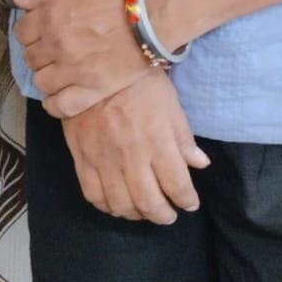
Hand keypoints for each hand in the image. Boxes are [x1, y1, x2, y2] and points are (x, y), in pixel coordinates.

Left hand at [12, 0, 157, 117]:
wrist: (153, 9)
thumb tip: (19, 1)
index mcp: (49, 17)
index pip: (22, 32)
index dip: (31, 32)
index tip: (42, 32)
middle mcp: (55, 45)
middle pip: (31, 58)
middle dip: (39, 53)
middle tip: (53, 51)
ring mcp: (72, 70)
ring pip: (41, 82)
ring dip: (46, 77)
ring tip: (60, 72)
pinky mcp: (93, 89)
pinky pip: (61, 106)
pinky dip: (55, 105)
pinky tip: (59, 98)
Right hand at [60, 65, 210, 223]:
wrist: (96, 66)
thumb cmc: (140, 82)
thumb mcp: (170, 104)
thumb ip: (183, 137)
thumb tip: (200, 164)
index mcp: (157, 140)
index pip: (176, 185)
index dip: (186, 200)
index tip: (190, 203)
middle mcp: (131, 155)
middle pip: (149, 202)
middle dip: (163, 215)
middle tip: (169, 215)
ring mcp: (103, 158)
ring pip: (120, 204)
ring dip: (136, 215)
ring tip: (144, 211)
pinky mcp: (82, 157)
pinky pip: (92, 194)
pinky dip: (106, 206)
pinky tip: (116, 204)